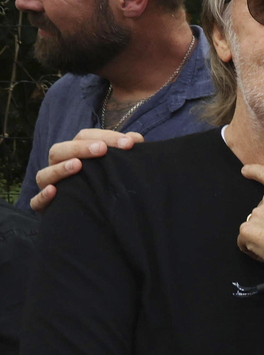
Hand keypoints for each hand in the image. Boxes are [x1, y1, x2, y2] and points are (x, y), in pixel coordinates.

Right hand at [29, 128, 143, 212]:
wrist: (92, 218)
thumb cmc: (105, 184)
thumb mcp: (115, 167)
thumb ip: (123, 152)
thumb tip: (135, 139)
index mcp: (75, 153)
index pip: (84, 137)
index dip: (106, 136)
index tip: (129, 143)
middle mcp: (58, 166)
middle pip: (60, 150)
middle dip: (80, 148)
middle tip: (102, 149)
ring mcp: (49, 186)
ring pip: (45, 174)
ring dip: (60, 168)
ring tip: (77, 166)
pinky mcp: (45, 207)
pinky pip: (36, 201)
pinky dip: (43, 196)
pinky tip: (55, 191)